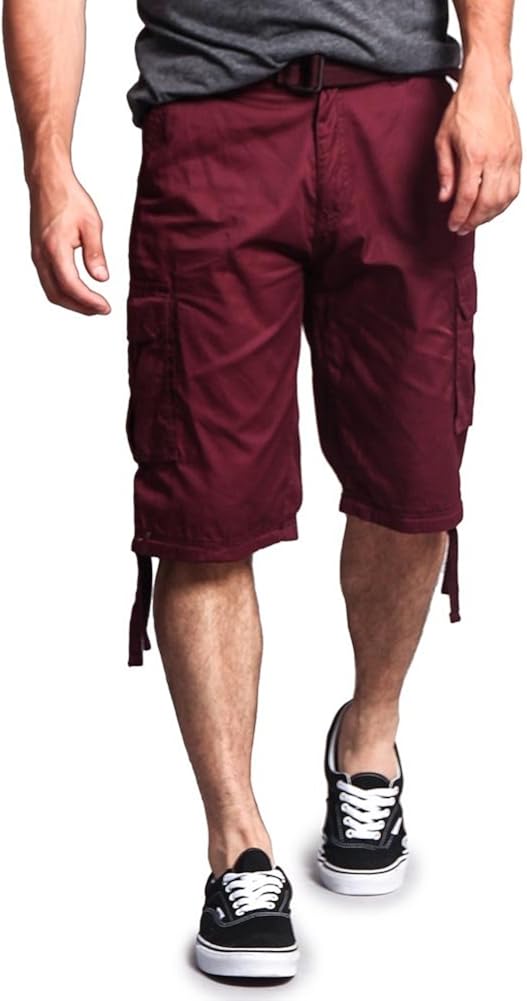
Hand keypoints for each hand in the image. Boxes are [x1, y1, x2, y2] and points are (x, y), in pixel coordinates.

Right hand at [30, 170, 110, 314]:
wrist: (48, 182)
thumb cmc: (69, 198)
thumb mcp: (92, 224)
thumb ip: (96, 253)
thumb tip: (102, 278)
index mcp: (55, 248)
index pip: (71, 286)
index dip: (89, 301)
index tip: (105, 307)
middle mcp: (41, 256)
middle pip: (58, 295)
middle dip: (81, 307)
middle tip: (102, 309)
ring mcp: (37, 256)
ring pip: (51, 291)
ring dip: (72, 303)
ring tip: (93, 305)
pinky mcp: (38, 254)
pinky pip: (48, 282)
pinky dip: (64, 292)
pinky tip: (79, 292)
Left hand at [435, 68, 521, 234]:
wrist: (487, 85)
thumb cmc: (464, 108)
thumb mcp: (443, 139)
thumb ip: (445, 171)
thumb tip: (445, 198)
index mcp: (474, 155)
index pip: (467, 197)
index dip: (459, 216)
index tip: (452, 226)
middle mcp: (495, 158)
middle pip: (488, 203)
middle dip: (474, 220)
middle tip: (462, 228)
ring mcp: (510, 157)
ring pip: (504, 198)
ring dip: (490, 215)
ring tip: (476, 220)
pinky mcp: (518, 155)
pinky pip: (515, 187)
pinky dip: (504, 202)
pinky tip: (493, 206)